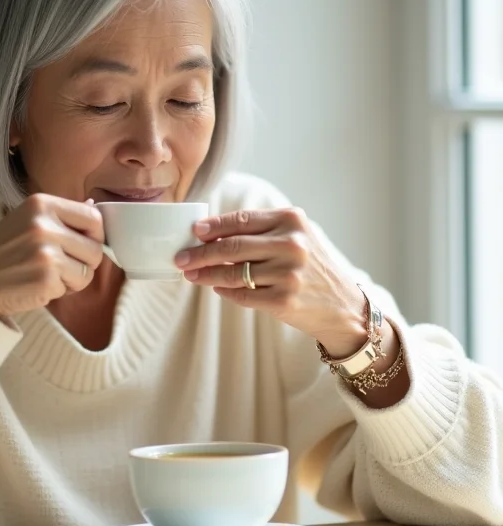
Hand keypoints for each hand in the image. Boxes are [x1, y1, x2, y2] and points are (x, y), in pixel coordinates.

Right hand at [0, 194, 104, 318]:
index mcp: (41, 203)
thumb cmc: (0, 254)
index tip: (80, 246)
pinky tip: (36, 286)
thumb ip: (60, 215)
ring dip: (72, 280)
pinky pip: (71, 289)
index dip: (94, 237)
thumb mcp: (26, 221)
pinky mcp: (45, 279)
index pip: (93, 218)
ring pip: (88, 272)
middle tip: (58, 267)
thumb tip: (93, 206)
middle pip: (95, 248)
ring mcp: (44, 252)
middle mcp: (43, 224)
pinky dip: (58, 292)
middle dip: (83, 263)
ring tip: (45, 276)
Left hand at [175, 208, 367, 354]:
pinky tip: (215, 287)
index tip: (193, 231)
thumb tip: (210, 231)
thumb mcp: (297, 236)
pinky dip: (224, 290)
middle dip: (200, 252)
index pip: (240, 220)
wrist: (344, 305)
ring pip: (233, 272)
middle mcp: (291, 245)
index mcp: (292, 221)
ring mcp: (288, 274)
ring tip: (190, 274)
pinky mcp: (283, 301)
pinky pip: (241, 294)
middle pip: (231, 246)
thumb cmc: (312, 266)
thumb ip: (262, 229)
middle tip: (181, 257)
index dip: (212, 226)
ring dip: (206, 273)